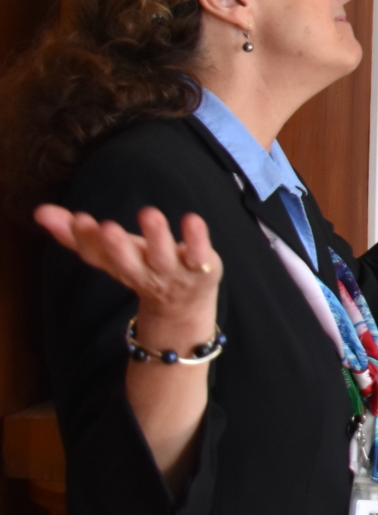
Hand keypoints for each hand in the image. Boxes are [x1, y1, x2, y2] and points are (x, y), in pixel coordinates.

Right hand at [34, 205, 221, 338]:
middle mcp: (142, 272)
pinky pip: (199, 254)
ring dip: (157, 237)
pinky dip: (197, 238)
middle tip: (107, 227)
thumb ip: (75, 234)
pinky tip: (192, 219)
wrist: (183, 303)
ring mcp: (173, 272)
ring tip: (149, 213)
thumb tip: (39, 211)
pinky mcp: (202, 267)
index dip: (87, 240)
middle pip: (127, 263)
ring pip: (163, 257)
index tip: (79, 219)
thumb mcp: (110, 252)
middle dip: (116, 247)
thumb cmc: (141, 266)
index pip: (97, 256)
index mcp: (117, 266)